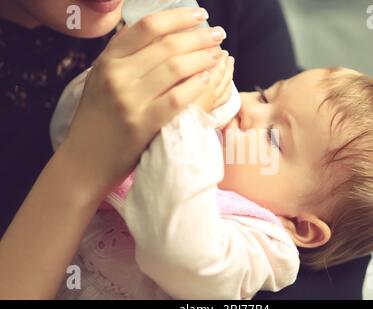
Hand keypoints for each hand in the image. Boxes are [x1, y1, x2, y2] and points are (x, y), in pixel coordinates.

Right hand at [61, 7, 226, 192]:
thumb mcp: (101, 80)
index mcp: (108, 60)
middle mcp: (117, 76)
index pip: (148, 27)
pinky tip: (206, 79)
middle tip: (218, 34)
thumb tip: (154, 31)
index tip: (199, 15)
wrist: (85, 159)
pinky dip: (195, 86)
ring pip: (175, 68)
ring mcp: (129, 101)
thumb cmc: (98, 118)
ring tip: (216, 54)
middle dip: (199, 36)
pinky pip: (176, 99)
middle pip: (167, 45)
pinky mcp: (142, 124)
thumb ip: (123, 56)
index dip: (178, 17)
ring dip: (202, 58)